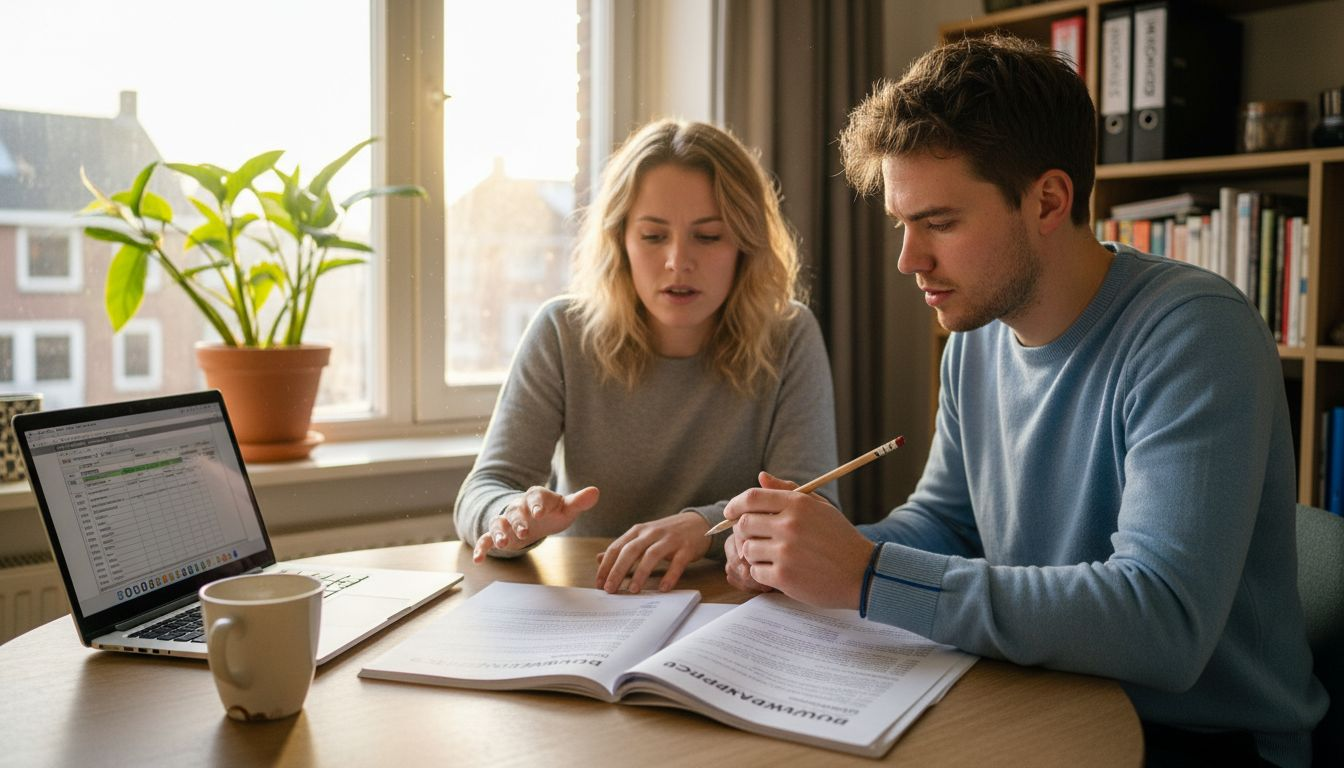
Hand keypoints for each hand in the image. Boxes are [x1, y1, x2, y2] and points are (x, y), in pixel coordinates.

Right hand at [472, 486, 600, 562]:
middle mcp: (518, 506)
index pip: (535, 497)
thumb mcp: (566, 507)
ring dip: (499, 532)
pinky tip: (479, 560)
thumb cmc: (552, 511)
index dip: (537, 504)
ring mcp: (506, 520)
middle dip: (518, 522)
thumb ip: (579, 502)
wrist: (534, 515)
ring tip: (501, 544)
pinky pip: (486, 538)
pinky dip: (481, 547)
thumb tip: (596, 491)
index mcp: (536, 497)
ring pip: (498, 523)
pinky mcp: (498, 534)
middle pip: (515, 511)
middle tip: (524, 532)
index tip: (539, 512)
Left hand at [594, 511, 712, 592]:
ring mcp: (670, 539)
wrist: (698, 523)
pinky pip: (677, 562)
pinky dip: (670, 575)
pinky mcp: (686, 547)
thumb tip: (598, 558)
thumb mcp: (643, 537)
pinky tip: (663, 588)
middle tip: (610, 589)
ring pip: (652, 555)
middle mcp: (652, 533)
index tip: (599, 584)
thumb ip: (622, 548)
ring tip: (633, 590)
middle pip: (631, 550)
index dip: (606, 566)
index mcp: (638, 531)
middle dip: (618, 570)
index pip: (617, 547)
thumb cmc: (666, 534)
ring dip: (641, 573)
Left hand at [721, 472, 873, 608]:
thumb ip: (788, 490)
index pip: (751, 498)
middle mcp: (789, 525)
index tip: (730, 512)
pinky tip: (778, 572)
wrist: (862, 573)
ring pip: (747, 549)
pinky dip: (762, 573)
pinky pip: (755, 571)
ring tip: (771, 557)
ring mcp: (785, 551)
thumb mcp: (819, 507)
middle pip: (743, 523)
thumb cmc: (839, 538)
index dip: (735, 505)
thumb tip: (761, 476)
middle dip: (743, 531)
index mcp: (797, 504)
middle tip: (753, 538)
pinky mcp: (784, 576)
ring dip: (754, 554)